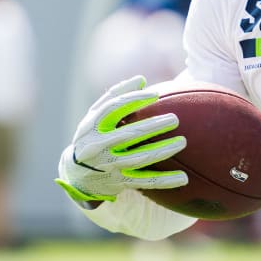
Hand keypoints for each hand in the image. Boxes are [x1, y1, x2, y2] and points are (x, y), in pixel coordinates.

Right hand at [56, 75, 187, 203]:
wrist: (77, 175)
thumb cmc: (92, 136)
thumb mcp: (94, 115)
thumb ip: (115, 96)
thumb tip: (142, 79)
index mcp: (93, 126)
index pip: (113, 109)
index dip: (135, 100)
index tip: (155, 94)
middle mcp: (100, 146)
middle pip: (130, 134)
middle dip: (154, 126)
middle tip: (175, 119)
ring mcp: (110, 166)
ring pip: (141, 158)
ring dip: (163, 151)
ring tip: (182, 142)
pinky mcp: (121, 182)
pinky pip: (146, 182)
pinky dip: (165, 181)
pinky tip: (184, 178)